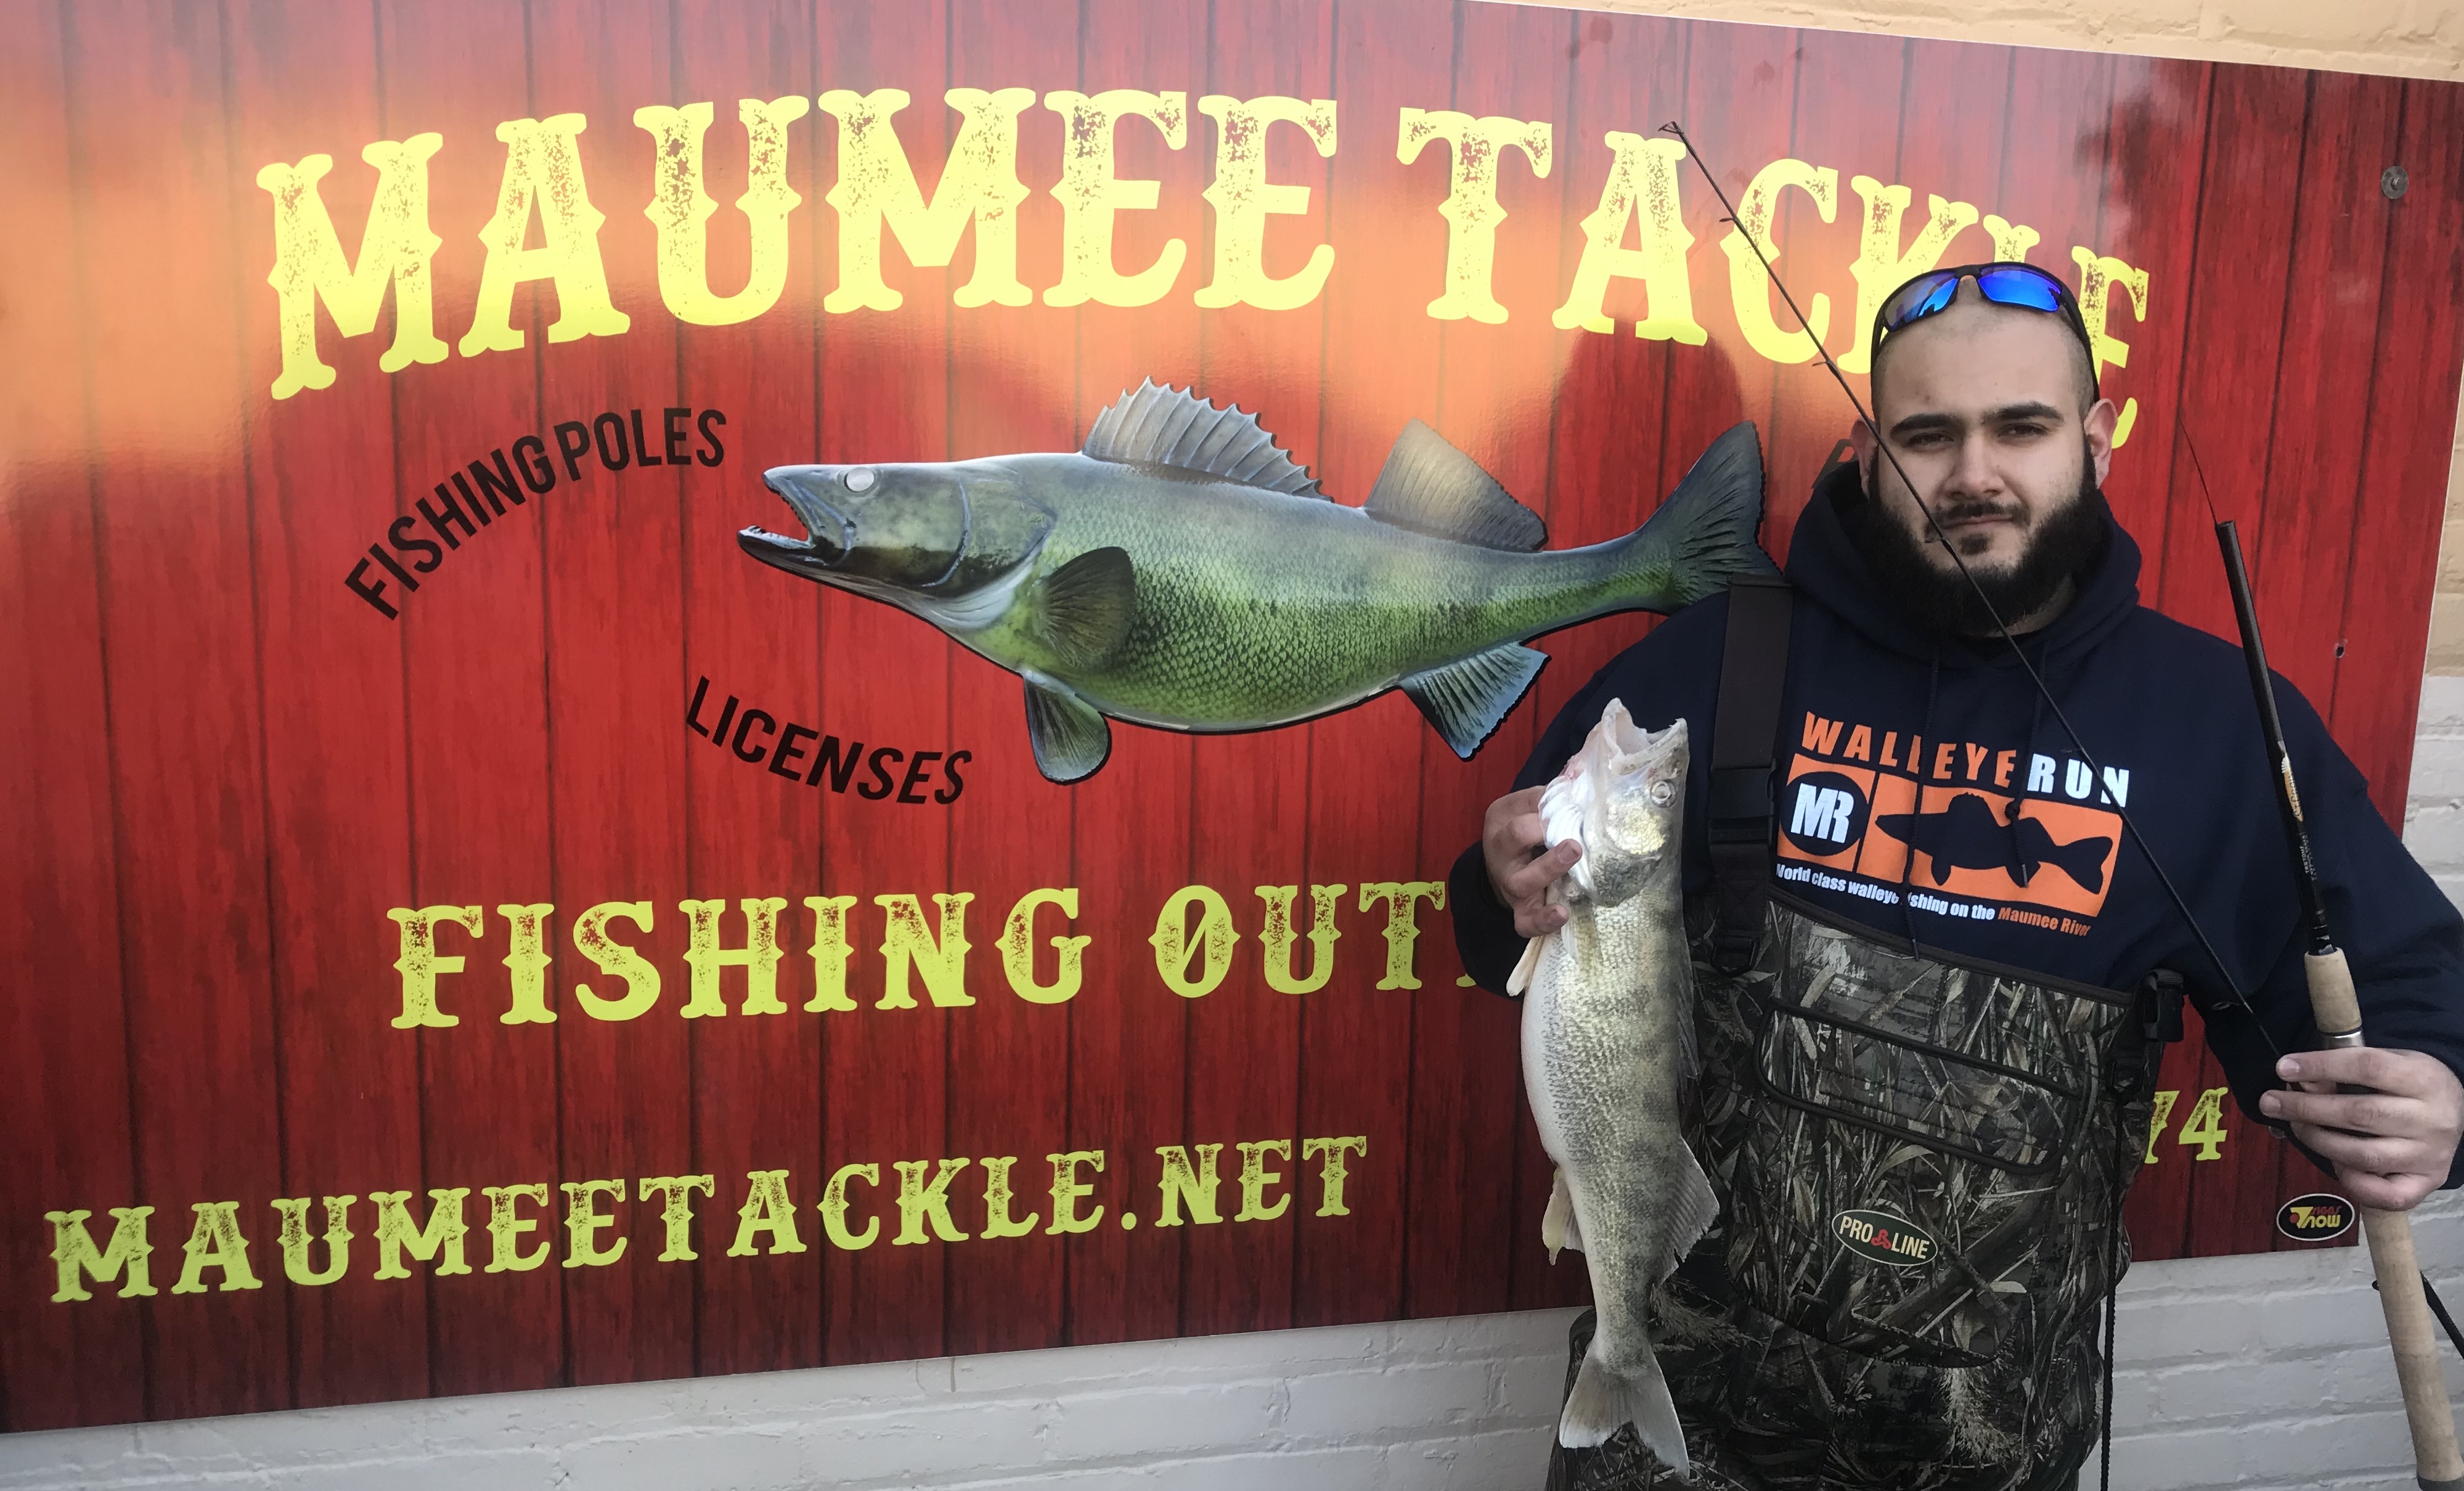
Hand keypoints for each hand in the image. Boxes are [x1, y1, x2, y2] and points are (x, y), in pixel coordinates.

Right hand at [1482, 785, 1578, 938]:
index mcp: (1502, 818)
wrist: (1498, 871)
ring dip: (1549, 867)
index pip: (1525, 802)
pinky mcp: (1520, 910)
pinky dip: (1543, 920)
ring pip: (1523, 880)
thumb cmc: (1522, 834)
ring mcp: (1510, 883)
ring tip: (1573, 853)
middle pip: (1515, 835)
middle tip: (1570, 824)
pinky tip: (1562, 913)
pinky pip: (1527, 921)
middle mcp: (1501, 850)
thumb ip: (1551, 793)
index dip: (1549, 801)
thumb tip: (1581, 771)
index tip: (1573, 799)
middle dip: (1540, 829)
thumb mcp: (1526, 807)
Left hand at [2259, 1048, 2463, 1210]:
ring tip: (2297, 1127)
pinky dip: (2351, 1181)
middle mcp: (2431, 1119)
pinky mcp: (2426, 1183)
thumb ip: (2344, 1069)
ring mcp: (2430, 1155)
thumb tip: (2299, 1080)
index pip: (2367, 1066)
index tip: (2283, 1068)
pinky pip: (2384, 1194)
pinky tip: (2335, 1162)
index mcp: (2423, 1078)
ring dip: (2319, 1140)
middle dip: (2306, 1108)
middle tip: (2271, 1102)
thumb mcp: (2384, 1062)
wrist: (2457, 1111)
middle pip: (2360, 1114)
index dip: (2321, 1066)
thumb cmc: (2407, 1084)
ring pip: (2364, 1155)